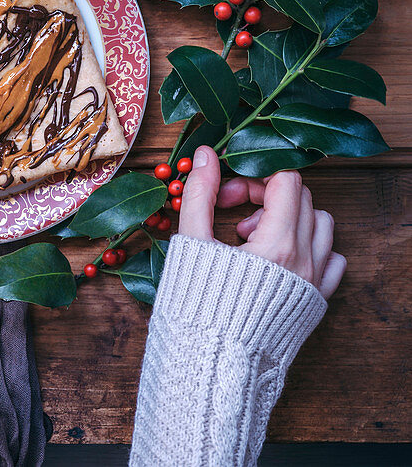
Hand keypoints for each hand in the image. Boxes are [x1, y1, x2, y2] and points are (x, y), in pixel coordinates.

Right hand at [178, 146, 345, 298]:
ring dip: (292, 217)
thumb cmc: (198, 309)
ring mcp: (315, 282)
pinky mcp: (317, 302)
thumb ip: (201, 193)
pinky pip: (333, 260)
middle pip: (302, 197)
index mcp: (277, 243)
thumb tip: (205, 154)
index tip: (227, 195)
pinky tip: (282, 258)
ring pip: (322, 224)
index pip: (285, 181)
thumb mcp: (192, 243)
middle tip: (233, 213)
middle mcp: (305, 260)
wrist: (213, 370)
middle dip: (266, 194)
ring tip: (257, 237)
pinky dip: (312, 248)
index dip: (252, 177)